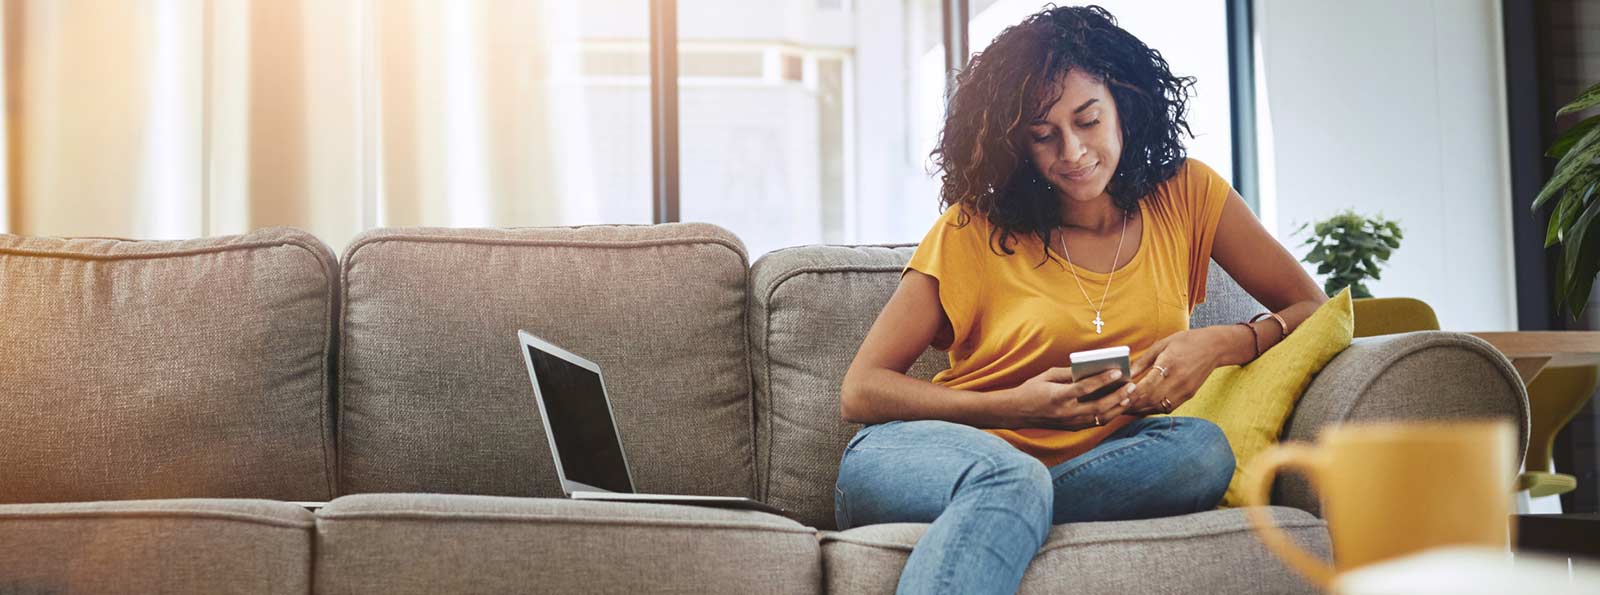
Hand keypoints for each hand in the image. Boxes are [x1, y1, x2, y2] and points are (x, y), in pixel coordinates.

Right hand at [1000, 366, 1136, 429]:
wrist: (1017, 412)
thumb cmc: (1031, 389)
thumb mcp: (1047, 376)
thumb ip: (1068, 373)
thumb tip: (1090, 369)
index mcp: (1058, 397)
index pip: (1085, 388)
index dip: (1102, 380)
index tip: (1117, 371)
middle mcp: (1066, 413)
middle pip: (1098, 406)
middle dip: (1117, 396)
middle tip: (1130, 385)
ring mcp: (1070, 423)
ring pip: (1100, 417)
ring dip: (1117, 407)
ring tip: (1128, 395)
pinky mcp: (1072, 428)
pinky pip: (1095, 422)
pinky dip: (1108, 414)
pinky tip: (1117, 405)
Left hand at [1125, 327, 1230, 414]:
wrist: (1214, 347)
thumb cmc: (1185, 342)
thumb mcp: (1162, 344)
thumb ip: (1143, 361)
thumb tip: (1126, 373)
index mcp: (1170, 364)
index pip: (1148, 385)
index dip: (1132, 394)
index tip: (1119, 396)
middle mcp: (1178, 380)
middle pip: (1151, 399)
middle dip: (1133, 404)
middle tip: (1116, 405)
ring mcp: (1185, 390)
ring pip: (1158, 406)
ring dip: (1141, 409)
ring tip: (1125, 409)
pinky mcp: (1189, 396)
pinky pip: (1167, 407)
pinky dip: (1152, 409)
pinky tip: (1141, 407)